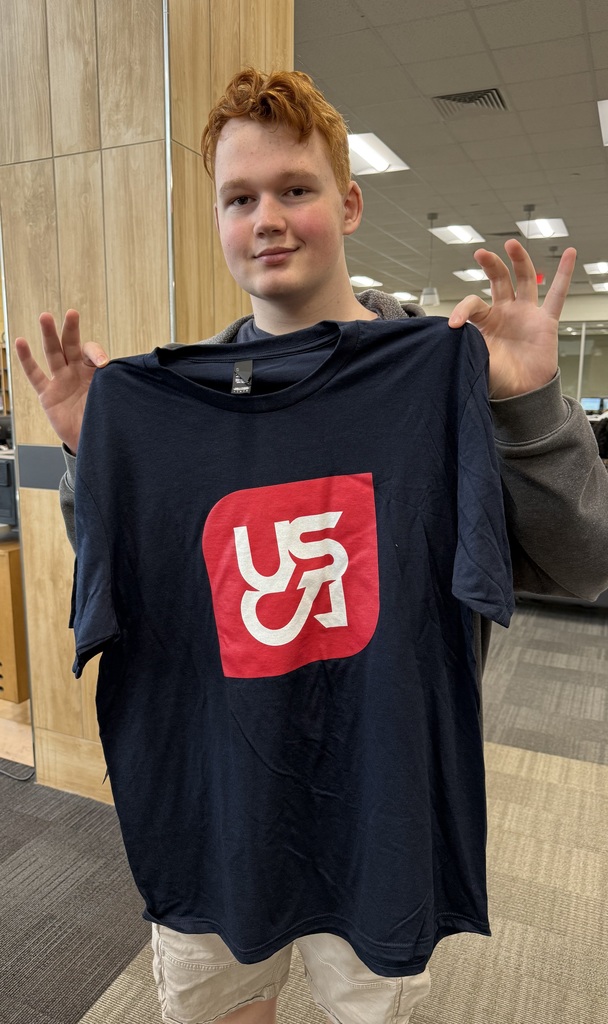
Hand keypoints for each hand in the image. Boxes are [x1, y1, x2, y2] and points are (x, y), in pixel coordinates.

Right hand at [14, 310, 108, 453]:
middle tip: (72, 314)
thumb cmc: (106, 418)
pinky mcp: (47, 395)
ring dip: (49, 335)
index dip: (95, 353)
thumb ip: (119, 385)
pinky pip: (35, 375)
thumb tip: (140, 373)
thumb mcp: (115, 399)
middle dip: (71, 329)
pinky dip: (27, 359)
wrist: (92, 441)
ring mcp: (61, 381)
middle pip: (71, 345)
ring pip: (53, 354)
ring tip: (45, 317)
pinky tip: (20, 342)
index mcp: (94, 372)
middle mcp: (77, 372)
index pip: (91, 352)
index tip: (103, 364)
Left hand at [448, 239, 575, 398]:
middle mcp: (506, 312)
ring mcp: (526, 314)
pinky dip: (565, 274)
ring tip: (510, 243)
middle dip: (490, 264)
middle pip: (498, 280)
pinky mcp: (546, 321)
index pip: (473, 304)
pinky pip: (558, 295)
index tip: (454, 325)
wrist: (520, 395)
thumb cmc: (497, 379)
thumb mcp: (474, 359)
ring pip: (524, 280)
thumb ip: (463, 345)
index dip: (463, 310)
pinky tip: (570, 253)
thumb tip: (445, 336)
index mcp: (486, 321)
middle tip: (480, 252)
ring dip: (519, 260)